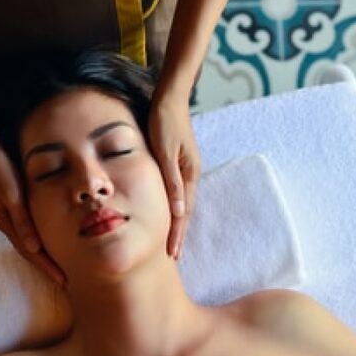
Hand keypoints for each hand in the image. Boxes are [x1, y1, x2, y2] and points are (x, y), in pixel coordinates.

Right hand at [0, 143, 64, 284]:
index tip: (63, 281)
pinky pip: (27, 228)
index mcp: (6, 222)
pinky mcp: (11, 203)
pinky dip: (37, 239)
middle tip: (65, 281)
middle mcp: (6, 222)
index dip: (46, 267)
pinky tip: (45, 240)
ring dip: (42, 255)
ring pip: (28, 241)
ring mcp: (7, 214)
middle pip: (29, 251)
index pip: (30, 252)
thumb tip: (34, 250)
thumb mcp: (11, 195)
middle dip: (46, 266)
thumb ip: (22, 221)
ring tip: (58, 266)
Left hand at [148, 91, 199, 258]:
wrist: (168, 98)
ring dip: (177, 223)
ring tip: (172, 241)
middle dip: (179, 234)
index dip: (178, 234)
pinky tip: (169, 213)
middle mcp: (190, 174)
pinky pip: (177, 191)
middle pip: (185, 211)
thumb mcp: (165, 152)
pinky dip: (173, 207)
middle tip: (173, 257)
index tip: (173, 254)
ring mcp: (185, 168)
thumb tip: (179, 212)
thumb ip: (171, 181)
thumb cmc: (164, 121)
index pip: (183, 212)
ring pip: (182, 202)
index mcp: (189, 174)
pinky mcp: (178, 162)